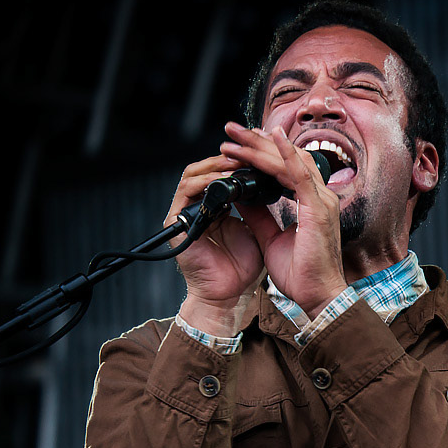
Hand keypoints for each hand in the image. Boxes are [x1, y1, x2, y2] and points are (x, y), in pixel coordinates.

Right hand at [166, 155, 266, 335]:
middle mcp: (198, 207)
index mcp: (216, 207)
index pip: (223, 174)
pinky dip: (205, 183)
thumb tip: (272, 184)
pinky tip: (224, 181)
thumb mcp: (257, 230)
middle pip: (206, 168)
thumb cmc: (243, 268)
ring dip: (215, 166)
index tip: (260, 155)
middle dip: (227, 158)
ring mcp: (186, 213)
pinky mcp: (176, 222)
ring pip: (193, 175)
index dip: (239, 162)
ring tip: (236, 163)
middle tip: (248, 152)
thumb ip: (259, 208)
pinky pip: (186, 193)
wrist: (230, 295)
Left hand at [220, 123, 348, 318]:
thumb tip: (240, 194)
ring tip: (237, 135)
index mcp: (311, 203)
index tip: (241, 143)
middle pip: (288, 158)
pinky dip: (285, 154)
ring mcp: (321, 201)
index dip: (263, 152)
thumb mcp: (270, 237)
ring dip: (262, 145)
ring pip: (290, 161)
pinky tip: (272, 137)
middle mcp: (320, 197)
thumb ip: (258, 214)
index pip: (287, 168)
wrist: (317, 295)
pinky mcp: (317, 208)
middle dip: (257, 141)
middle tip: (231, 128)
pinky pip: (300, 174)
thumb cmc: (301, 273)